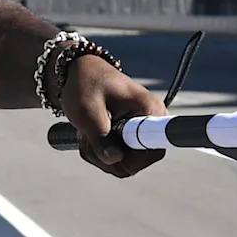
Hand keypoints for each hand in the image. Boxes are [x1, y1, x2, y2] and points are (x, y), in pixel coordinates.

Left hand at [61, 55, 163, 177]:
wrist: (82, 73)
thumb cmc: (86, 84)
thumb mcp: (88, 111)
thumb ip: (101, 137)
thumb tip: (115, 160)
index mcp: (149, 110)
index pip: (154, 149)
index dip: (133, 156)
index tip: (115, 149)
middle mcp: (152, 122)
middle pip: (136, 161)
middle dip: (107, 155)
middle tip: (89, 136)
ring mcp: (143, 130)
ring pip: (124, 162)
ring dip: (99, 153)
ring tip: (88, 131)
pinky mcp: (133, 136)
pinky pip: (119, 158)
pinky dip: (100, 151)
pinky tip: (92, 134)